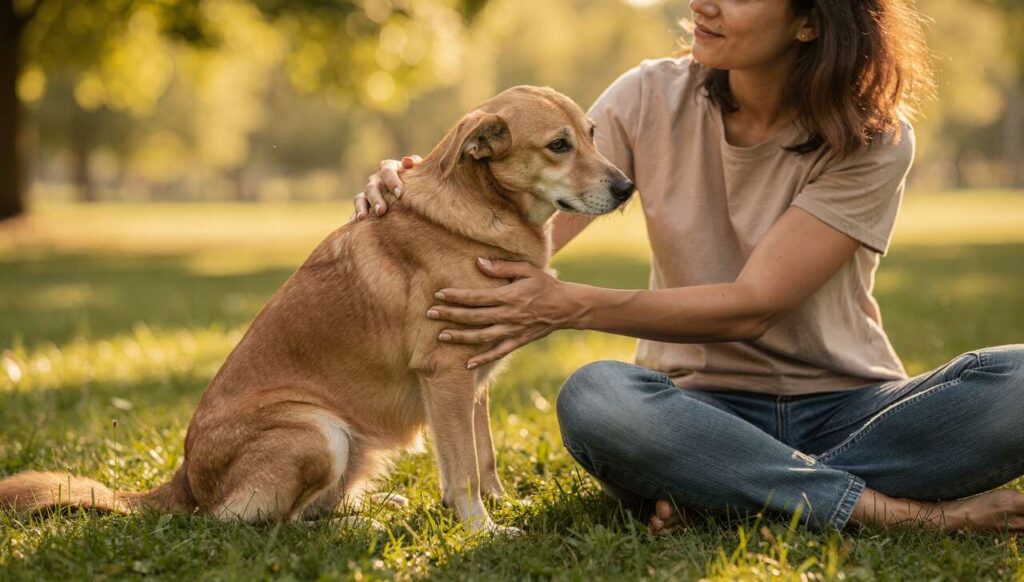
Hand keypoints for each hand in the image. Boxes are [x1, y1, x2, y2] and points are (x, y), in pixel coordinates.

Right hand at [351, 155, 421, 220]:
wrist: (411, 193)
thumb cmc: (416, 181)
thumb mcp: (417, 173)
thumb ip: (414, 165)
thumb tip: (407, 161)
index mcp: (389, 168)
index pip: (387, 170)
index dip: (392, 181)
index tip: (399, 194)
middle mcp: (376, 179)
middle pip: (372, 186)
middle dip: (376, 199)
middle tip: (382, 211)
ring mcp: (368, 191)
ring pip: (361, 197)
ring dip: (362, 207)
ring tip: (363, 218)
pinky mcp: (364, 203)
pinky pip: (357, 209)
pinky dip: (355, 215)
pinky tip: (355, 224)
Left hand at [427, 258, 585, 367]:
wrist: (567, 307)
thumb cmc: (545, 284)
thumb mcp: (526, 269)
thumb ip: (502, 267)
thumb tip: (478, 263)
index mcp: (508, 296)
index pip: (476, 297)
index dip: (456, 296)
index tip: (439, 295)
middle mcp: (508, 315)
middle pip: (473, 317)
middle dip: (450, 315)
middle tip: (430, 314)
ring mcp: (512, 331)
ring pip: (481, 336)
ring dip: (460, 337)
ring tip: (442, 336)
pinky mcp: (518, 341)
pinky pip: (497, 352)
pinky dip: (482, 359)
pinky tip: (467, 364)